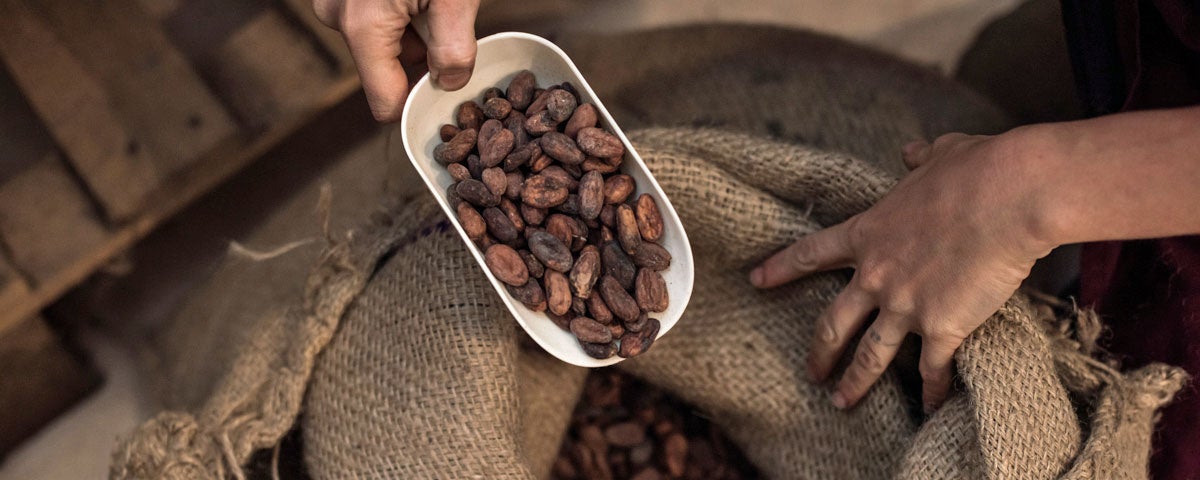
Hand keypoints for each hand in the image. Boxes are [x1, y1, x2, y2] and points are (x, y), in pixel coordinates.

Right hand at [314, 0, 479, 120]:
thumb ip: (453, 49)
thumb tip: (449, 84)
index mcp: (362, 26)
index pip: (385, 102)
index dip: (421, 104)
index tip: (451, 93)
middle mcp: (338, 15)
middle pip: (388, 68)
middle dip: (425, 56)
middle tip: (451, 21)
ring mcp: (337, 0)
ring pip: (384, 40)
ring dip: (416, 31)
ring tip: (438, 2)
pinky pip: (376, 15)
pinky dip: (403, 11)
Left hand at [749, 132, 1056, 412]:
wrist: (1010, 197)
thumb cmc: (977, 170)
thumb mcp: (940, 155)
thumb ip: (918, 160)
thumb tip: (910, 153)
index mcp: (868, 233)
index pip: (811, 254)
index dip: (780, 269)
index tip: (756, 281)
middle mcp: (877, 275)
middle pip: (833, 322)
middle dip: (818, 351)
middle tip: (810, 374)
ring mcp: (905, 305)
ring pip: (870, 355)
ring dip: (854, 383)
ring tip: (841, 402)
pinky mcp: (942, 327)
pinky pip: (931, 368)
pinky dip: (932, 390)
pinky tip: (931, 407)